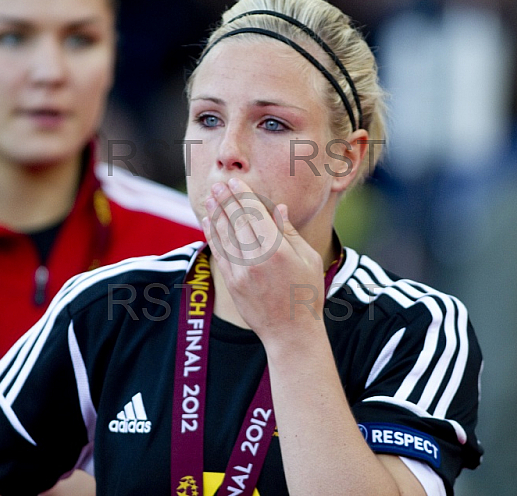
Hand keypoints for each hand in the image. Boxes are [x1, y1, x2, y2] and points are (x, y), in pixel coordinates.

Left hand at [201, 178, 325, 346]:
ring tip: (210, 198)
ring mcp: (241, 272)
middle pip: (236, 222)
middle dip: (226, 200)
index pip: (255, 214)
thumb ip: (290, 233)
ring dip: (215, 215)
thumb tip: (278, 208)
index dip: (243, 196)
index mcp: (278, 250)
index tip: (235, 183)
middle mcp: (256, 259)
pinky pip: (219, 254)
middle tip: (218, 185)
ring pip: (224, 236)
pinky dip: (212, 236)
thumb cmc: (306, 294)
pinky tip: (209, 224)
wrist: (291, 332)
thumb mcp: (308, 260)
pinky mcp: (232, 284)